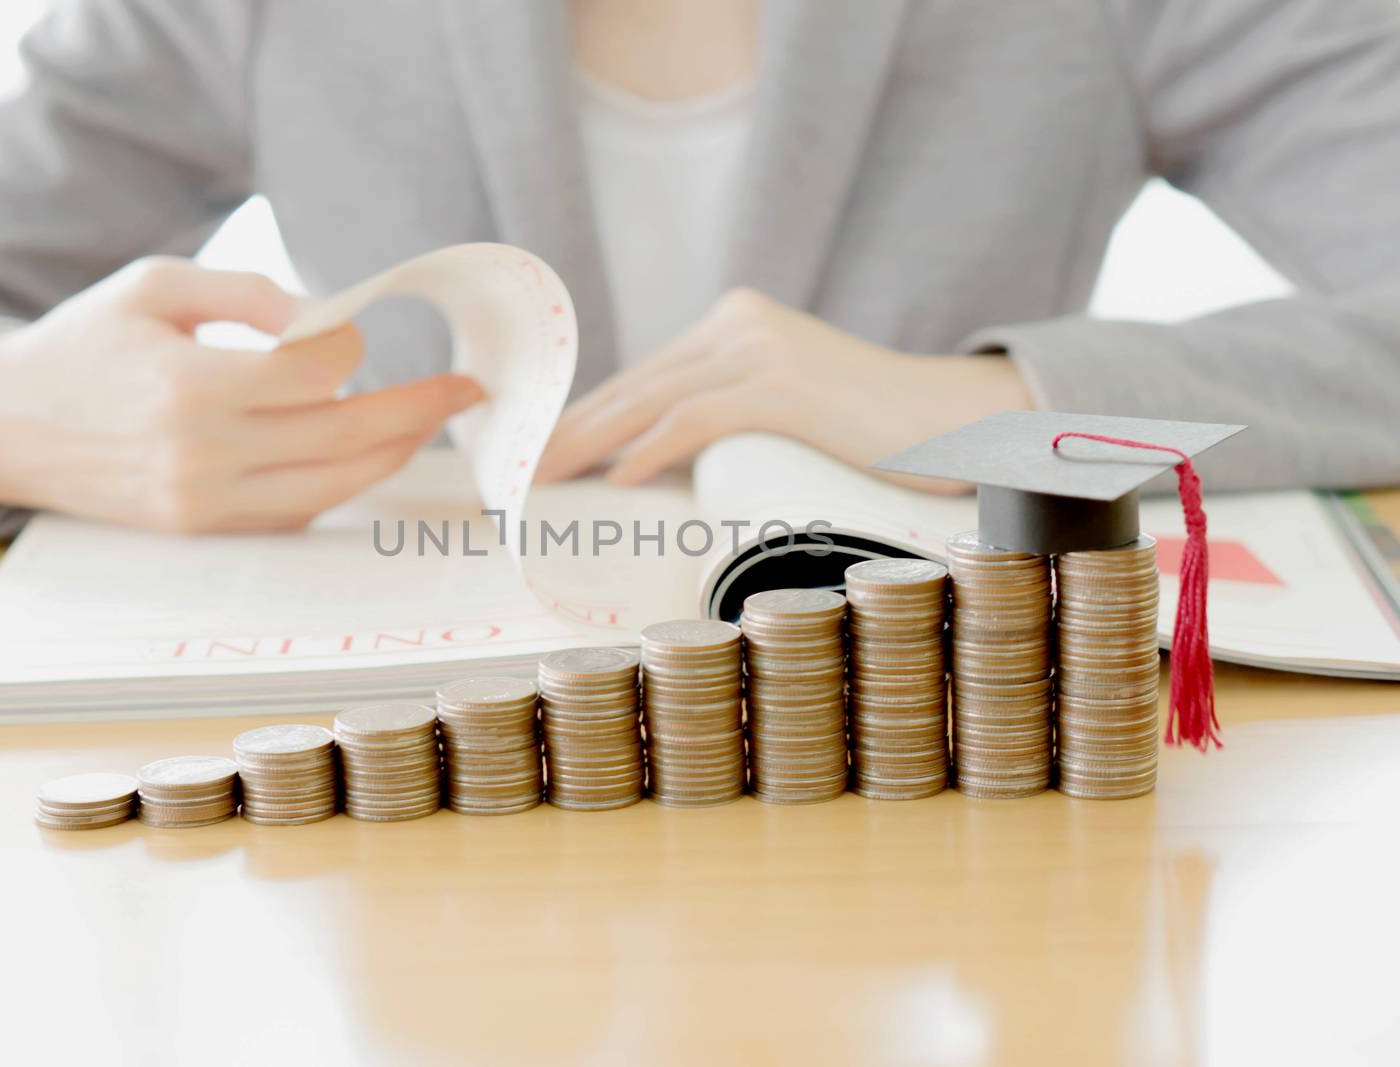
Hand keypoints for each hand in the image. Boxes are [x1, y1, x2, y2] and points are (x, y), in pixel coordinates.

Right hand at [0, 256, 483, 531]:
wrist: (8, 425)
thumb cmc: (87, 342)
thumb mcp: (156, 285)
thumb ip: (250, 292)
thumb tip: (330, 317)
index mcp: (188, 386)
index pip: (315, 374)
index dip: (350, 348)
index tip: (350, 330)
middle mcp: (202, 456)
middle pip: (344, 437)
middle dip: (417, 410)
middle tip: (466, 389)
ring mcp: (206, 504)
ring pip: (333, 486)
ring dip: (391, 453)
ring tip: (428, 421)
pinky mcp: (205, 531)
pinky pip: (299, 512)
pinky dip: (340, 482)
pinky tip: (361, 453)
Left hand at [537, 288, 1032, 489]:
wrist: (959, 419)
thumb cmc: (874, 435)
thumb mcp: (786, 414)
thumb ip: (728, 419)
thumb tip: (656, 471)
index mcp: (734, 326)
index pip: (641, 379)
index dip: (583, 419)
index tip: (538, 458)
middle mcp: (738, 323)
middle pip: (634, 386)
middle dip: (569, 433)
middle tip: (517, 475)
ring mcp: (760, 347)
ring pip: (652, 399)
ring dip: (588, 445)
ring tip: (544, 482)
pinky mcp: (783, 382)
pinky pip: (697, 417)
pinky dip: (651, 449)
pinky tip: (619, 479)